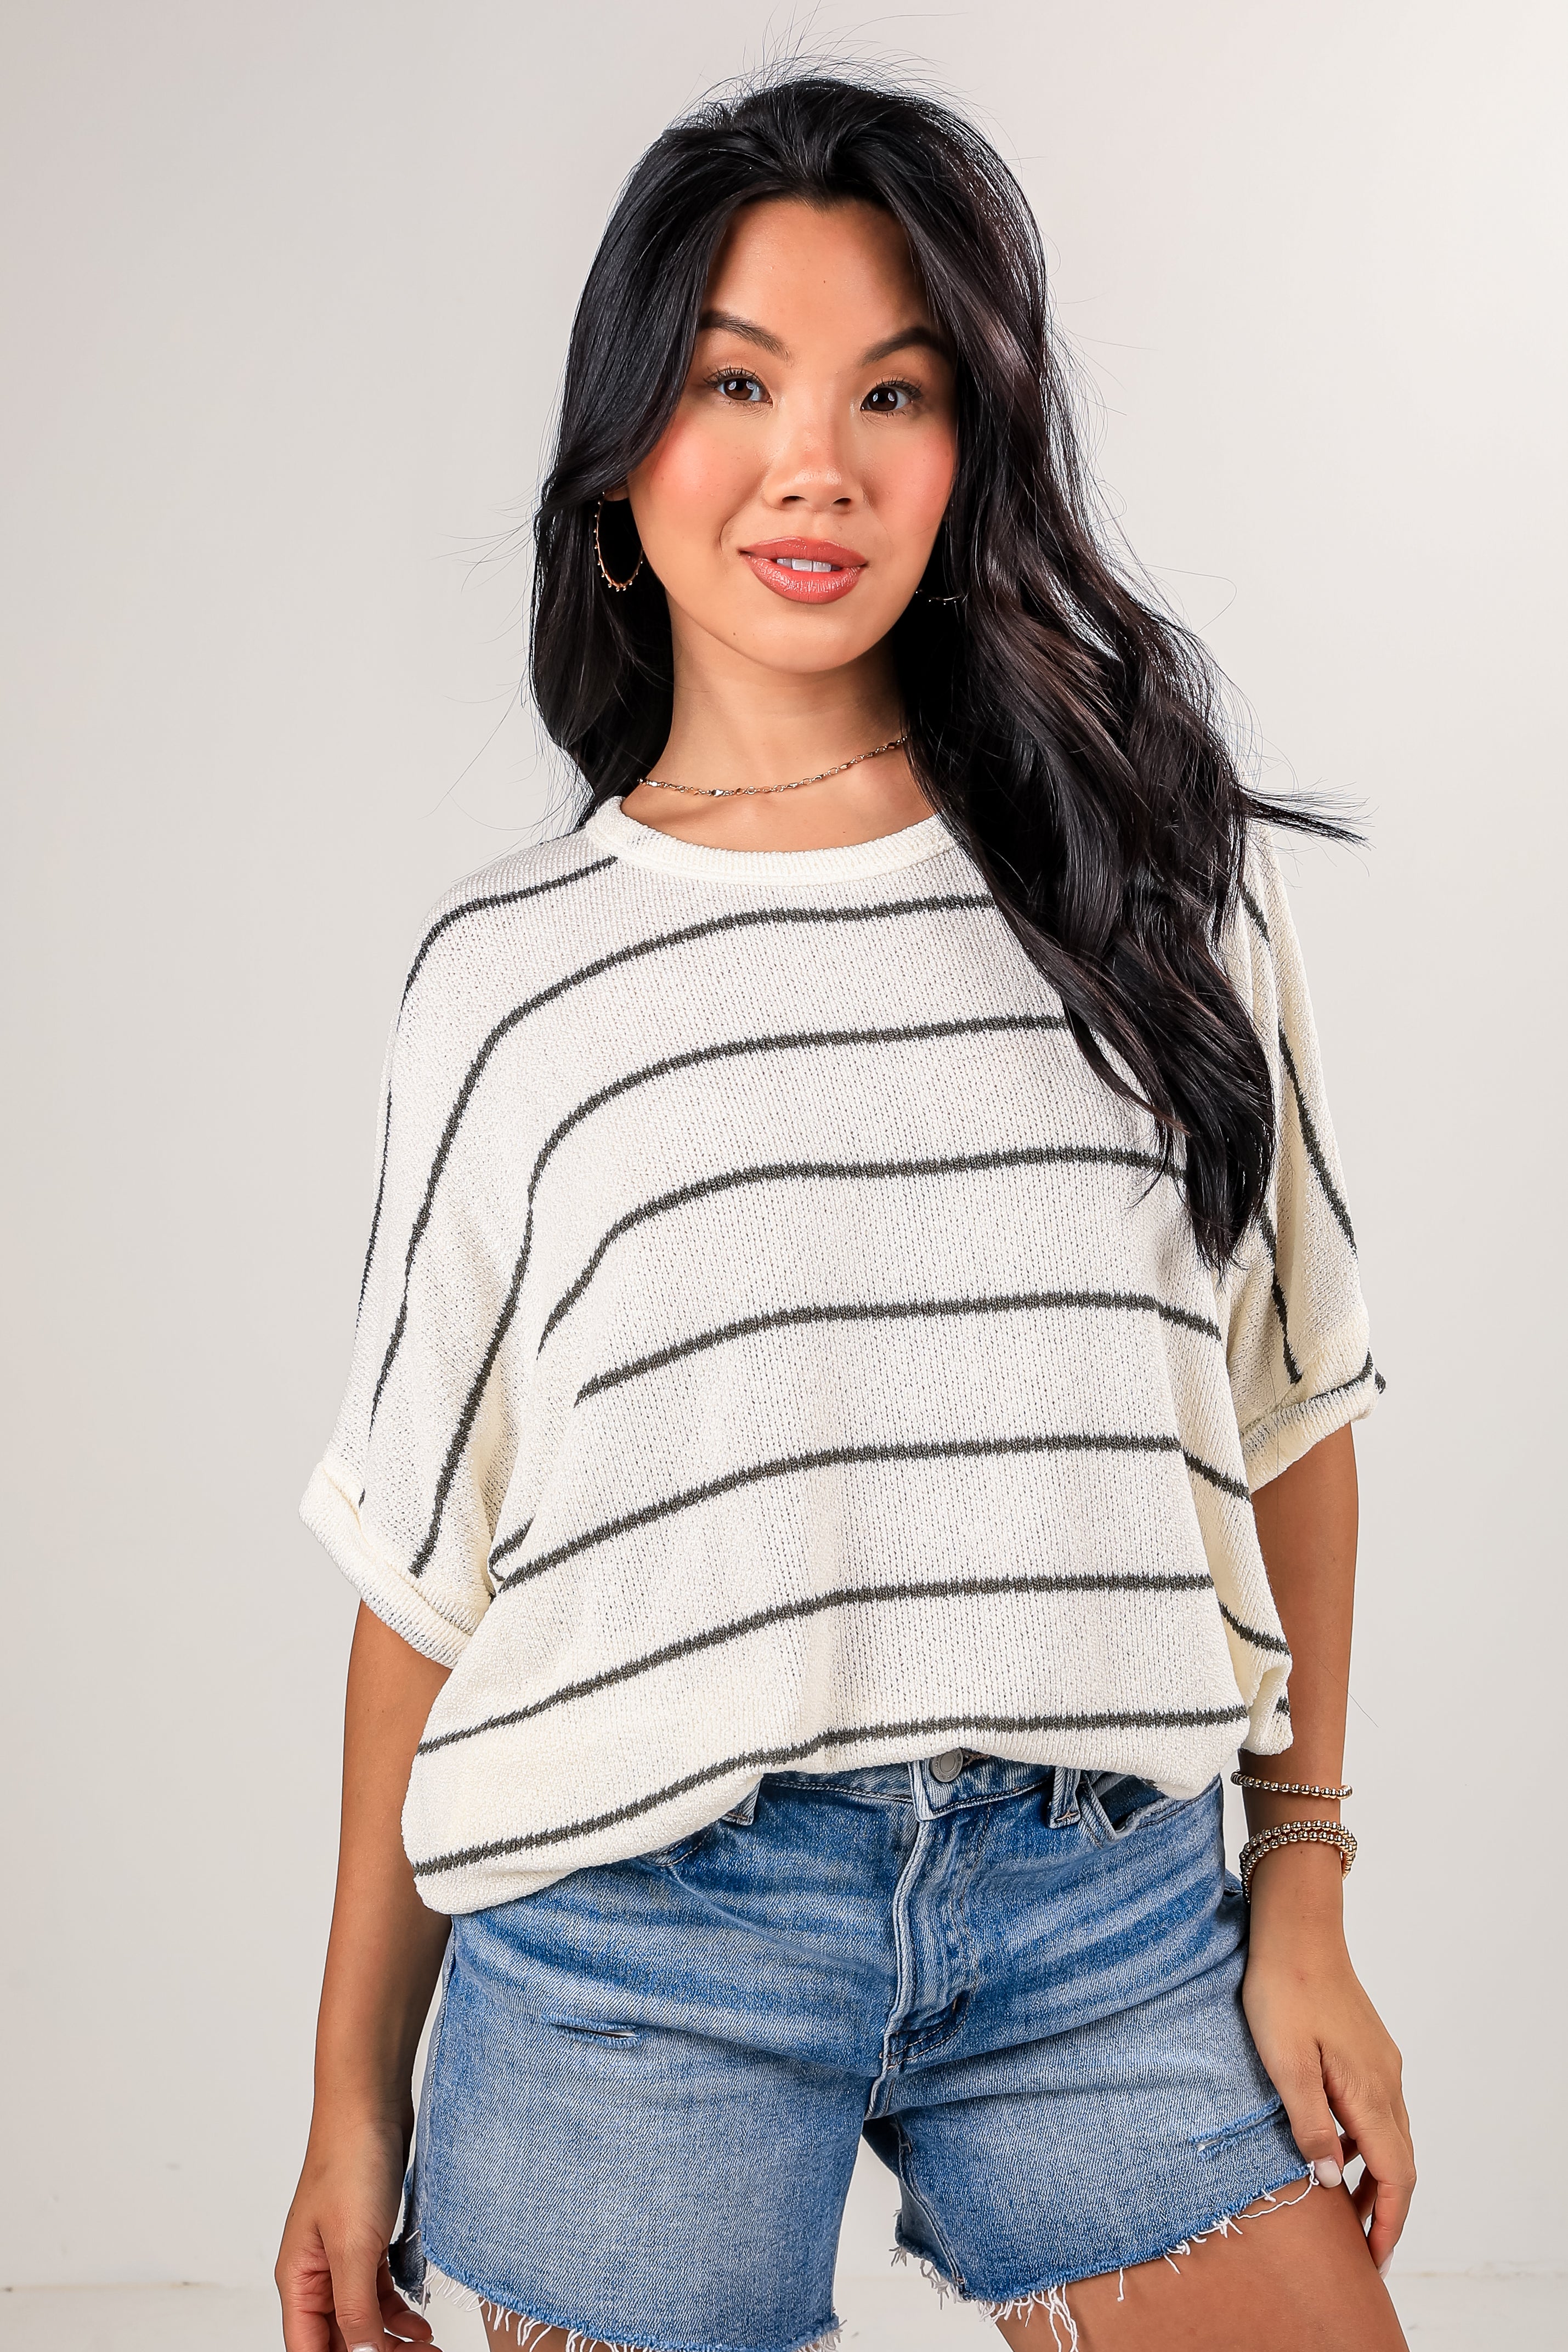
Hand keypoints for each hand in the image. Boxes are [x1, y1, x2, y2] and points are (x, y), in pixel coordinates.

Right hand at [276, 2113, 439, 2351]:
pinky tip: (420, 2325)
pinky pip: (377, 2292)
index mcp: (298, 2280)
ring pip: (361, 2319)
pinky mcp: (368, 2239)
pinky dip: (397, 2313)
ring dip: (391, 2342)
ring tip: (428, 2350)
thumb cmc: (351, 2162)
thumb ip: (354, 2309)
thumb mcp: (353, 2245)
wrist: (372, 2103)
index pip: (310, 2349)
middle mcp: (315, 2274)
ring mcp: (342, 2256)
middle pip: (340, 2339)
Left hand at [1241, 1848, 1415, 2275]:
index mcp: (1369, 2089)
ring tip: (1345, 2208)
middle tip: (1361, 2247)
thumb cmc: (1283, 1987)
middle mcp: (1386, 2079)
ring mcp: (1379, 2061)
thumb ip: (1309, 2123)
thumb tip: (1332, 2180)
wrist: (1296, 1926)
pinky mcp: (1366, 2047)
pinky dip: (1366, 2141)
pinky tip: (1337, 2146)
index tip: (1374, 2259)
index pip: (1396, 2173)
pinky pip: (1377, 2109)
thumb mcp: (1284, 2062)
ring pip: (1391, 2135)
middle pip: (1401, 2160)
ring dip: (1375, 2175)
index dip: (1388, 2221)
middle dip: (1385, 2208)